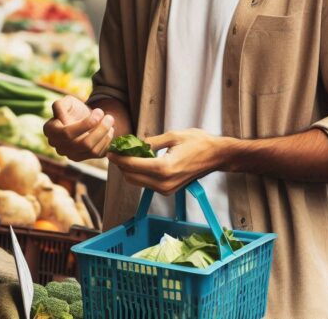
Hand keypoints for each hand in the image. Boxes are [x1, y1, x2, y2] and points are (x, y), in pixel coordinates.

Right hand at [43, 96, 115, 160]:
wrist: (83, 118)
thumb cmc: (73, 109)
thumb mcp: (67, 102)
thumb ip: (60, 105)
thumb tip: (61, 119)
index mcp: (50, 130)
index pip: (67, 133)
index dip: (85, 124)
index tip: (99, 111)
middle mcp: (58, 146)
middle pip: (81, 143)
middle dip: (100, 129)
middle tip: (109, 117)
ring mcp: (70, 155)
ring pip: (91, 150)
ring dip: (105, 135)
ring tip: (110, 122)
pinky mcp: (83, 159)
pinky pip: (98, 154)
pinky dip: (107, 142)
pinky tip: (109, 131)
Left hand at [107, 129, 233, 194]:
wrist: (216, 156)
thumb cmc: (198, 143)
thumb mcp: (173, 136)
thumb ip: (151, 142)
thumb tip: (134, 144)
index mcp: (164, 168)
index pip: (132, 165)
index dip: (118, 158)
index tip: (110, 150)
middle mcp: (164, 183)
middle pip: (131, 177)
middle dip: (121, 165)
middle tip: (117, 152)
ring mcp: (166, 190)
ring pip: (137, 182)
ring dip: (129, 170)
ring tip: (126, 155)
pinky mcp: (169, 191)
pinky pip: (147, 184)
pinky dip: (139, 174)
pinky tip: (139, 162)